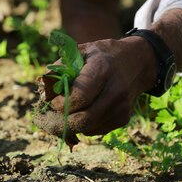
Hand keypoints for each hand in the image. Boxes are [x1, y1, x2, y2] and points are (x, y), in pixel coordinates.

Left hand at [40, 37, 157, 135]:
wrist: (138, 62)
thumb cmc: (102, 55)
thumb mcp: (81, 51)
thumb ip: (60, 68)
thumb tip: (43, 91)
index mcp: (102, 69)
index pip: (80, 96)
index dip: (62, 104)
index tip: (53, 102)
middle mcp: (115, 90)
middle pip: (84, 118)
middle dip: (63, 122)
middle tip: (51, 118)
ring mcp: (121, 107)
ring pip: (88, 128)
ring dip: (72, 125)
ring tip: (64, 115)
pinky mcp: (124, 118)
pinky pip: (96, 130)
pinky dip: (84, 126)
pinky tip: (82, 113)